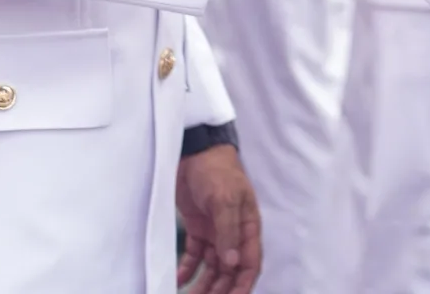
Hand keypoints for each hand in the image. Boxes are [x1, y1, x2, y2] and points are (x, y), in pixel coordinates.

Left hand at [174, 146, 260, 293]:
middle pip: (229, 270)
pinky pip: (194, 256)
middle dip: (220, 289)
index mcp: (248, 226)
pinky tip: (179, 279)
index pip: (249, 263)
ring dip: (204, 284)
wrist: (193, 150)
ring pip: (212, 267)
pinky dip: (187, 269)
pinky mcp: (197, 228)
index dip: (242, 285)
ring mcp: (215, 231)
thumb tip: (232, 263)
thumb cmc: (216, 169)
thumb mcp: (224, 199)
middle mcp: (233, 233)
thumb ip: (228, 232)